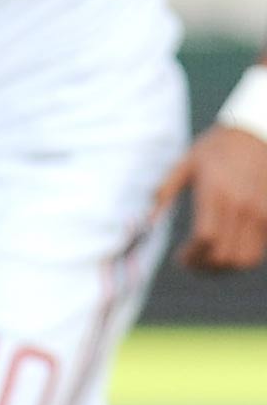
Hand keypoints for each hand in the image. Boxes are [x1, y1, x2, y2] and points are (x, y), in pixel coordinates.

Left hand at [151, 124, 266, 271]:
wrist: (255, 136)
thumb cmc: (215, 148)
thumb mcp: (186, 162)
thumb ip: (166, 189)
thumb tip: (147, 217)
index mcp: (215, 192)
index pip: (206, 237)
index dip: (192, 255)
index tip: (180, 258)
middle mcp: (240, 206)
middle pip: (225, 255)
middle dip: (205, 267)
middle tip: (191, 263)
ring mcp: (259, 214)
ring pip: (244, 259)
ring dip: (224, 268)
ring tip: (207, 262)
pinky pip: (258, 251)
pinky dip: (241, 259)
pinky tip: (225, 251)